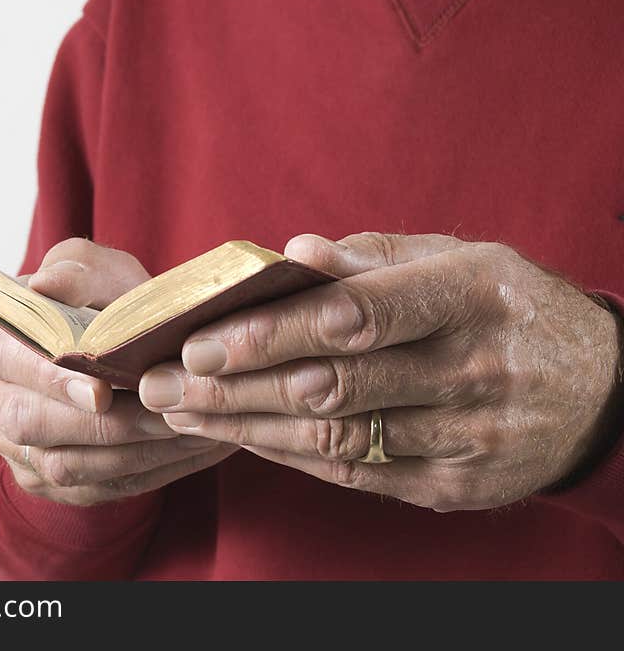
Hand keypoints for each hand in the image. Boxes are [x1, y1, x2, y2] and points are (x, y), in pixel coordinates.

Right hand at [0, 238, 235, 505]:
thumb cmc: (102, 301)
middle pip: (34, 425)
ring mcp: (18, 446)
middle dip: (108, 424)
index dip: (54, 380)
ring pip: (68, 466)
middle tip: (168, 412)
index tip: (104, 390)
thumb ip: (78, 272)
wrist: (113, 342)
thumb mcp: (96, 271)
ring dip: (137, 452)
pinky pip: (96, 488)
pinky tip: (193, 448)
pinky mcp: (49, 479)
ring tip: (193, 430)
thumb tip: (48, 283)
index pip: (11, 363)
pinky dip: (151, 472)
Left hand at [139, 232, 621, 511]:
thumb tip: (294, 251)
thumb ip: (376, 257)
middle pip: (329, 385)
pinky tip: (241, 437)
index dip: (268, 334)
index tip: (197, 342)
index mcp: (469, 296)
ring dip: (245, 427)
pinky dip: (290, 455)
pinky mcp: (457, 486)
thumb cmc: (510, 310)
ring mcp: (468, 437)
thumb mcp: (462, 260)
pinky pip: (357, 475)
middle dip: (232, 388)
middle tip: (158, 385)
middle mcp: (471, 370)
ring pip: (334, 438)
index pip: (353, 315)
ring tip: (179, 413)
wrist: (599, 392)